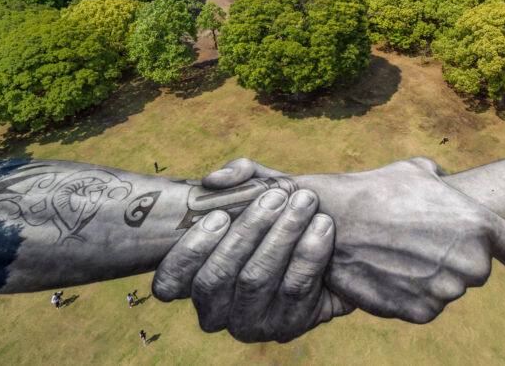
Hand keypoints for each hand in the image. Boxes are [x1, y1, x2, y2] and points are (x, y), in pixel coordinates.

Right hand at [152, 186, 352, 342]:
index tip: (218, 215)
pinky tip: (322, 226)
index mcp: (194, 279)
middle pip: (215, 278)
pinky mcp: (286, 327)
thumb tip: (213, 180)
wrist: (335, 241)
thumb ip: (238, 176)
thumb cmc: (282, 213)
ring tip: (304, 202)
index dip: (190, 250)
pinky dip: (309, 253)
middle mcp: (214, 311)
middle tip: (276, 196)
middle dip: (246, 231)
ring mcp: (249, 324)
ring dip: (281, 235)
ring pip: (255, 280)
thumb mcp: (260, 188)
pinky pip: (295, 291)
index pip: (169, 282)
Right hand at [202, 157, 504, 323]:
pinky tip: (390, 272)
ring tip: (398, 253)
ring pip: (449, 290)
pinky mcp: (421, 312)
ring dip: (432, 277)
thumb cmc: (377, 190)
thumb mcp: (419, 170)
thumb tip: (447, 183)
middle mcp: (471, 262)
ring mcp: (447, 291)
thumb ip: (445, 183)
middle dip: (455, 258)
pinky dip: (413, 295)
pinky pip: (427, 307)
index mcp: (480, 225)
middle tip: (420, 239)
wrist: (335, 221)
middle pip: (476, 270)